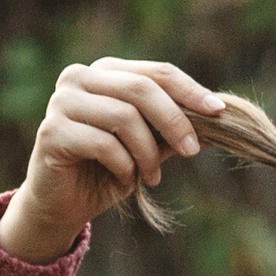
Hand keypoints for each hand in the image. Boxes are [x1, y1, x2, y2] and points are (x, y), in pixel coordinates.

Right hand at [0, 57, 225, 262]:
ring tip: (152, 176)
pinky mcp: (51, 131)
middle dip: (174, 121)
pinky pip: (104, 143)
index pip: (157, 72)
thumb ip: (176, 129)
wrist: (63, 204)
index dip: (190, 90)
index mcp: (106, 71)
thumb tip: (225, 116)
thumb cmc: (107, 170)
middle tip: (191, 151)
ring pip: (124, 117)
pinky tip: (126, 179)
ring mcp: (61, 101)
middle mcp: (79, 77)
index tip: (218, 112)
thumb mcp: (150, 147)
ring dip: (147, 152)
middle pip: (141, 89)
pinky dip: (124, 165)